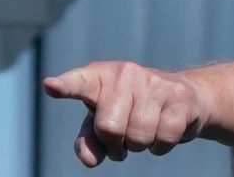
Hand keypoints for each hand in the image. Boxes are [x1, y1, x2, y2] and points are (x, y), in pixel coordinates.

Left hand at [43, 61, 210, 166]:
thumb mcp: (103, 122)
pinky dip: (161, 146)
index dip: (66, 86)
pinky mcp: (179, 97)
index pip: (80, 82)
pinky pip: (164, 138)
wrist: (181, 97)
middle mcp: (127, 73)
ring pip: (139, 136)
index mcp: (101, 76)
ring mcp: (155, 83)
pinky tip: (163, 131)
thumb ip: (89, 140)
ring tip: (144, 132)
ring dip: (140, 146)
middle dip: (116, 144)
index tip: (51, 86)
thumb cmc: (132, 110)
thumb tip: (91, 160)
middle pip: (109, 128)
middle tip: (123, 138)